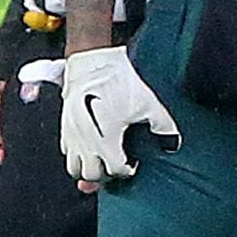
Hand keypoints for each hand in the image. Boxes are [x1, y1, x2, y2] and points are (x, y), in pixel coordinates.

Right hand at [59, 45, 176, 186]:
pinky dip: (76, 155)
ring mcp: (73, 133)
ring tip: (99, 163)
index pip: (115, 170)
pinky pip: (65, 151)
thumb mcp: (150, 104)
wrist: (94, 61)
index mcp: (107, 138)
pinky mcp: (65, 125)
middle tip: (116, 166)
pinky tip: (89, 147)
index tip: (133, 164)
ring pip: (74, 168)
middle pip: (90, 175)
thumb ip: (164, 128)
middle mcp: (86, 140)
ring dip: (87, 169)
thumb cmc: (118, 80)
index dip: (127, 170)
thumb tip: (171, 143)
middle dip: (105, 175)